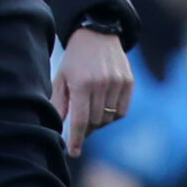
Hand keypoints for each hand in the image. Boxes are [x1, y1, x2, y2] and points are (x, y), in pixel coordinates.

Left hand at [53, 27, 131, 155]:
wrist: (97, 34)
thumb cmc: (75, 59)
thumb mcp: (61, 78)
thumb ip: (59, 103)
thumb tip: (58, 127)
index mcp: (82, 84)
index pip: (79, 120)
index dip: (76, 139)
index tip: (73, 152)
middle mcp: (101, 84)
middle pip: (95, 122)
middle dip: (86, 129)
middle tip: (80, 127)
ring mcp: (117, 83)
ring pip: (109, 118)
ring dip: (99, 122)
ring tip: (91, 113)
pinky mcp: (129, 82)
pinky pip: (122, 111)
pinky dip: (113, 115)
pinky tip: (104, 108)